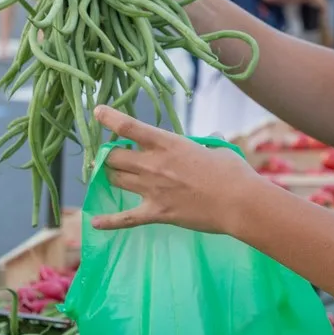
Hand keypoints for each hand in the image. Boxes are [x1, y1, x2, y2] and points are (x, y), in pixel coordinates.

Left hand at [91, 105, 256, 235]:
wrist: (239, 203)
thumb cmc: (232, 172)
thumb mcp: (219, 149)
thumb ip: (209, 142)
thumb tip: (212, 138)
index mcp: (168, 144)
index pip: (129, 127)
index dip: (109, 119)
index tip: (98, 112)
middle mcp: (153, 165)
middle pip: (114, 156)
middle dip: (108, 154)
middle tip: (110, 153)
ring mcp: (152, 190)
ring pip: (116, 180)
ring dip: (110, 175)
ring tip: (110, 174)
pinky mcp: (156, 213)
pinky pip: (125, 219)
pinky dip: (108, 222)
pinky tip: (94, 222)